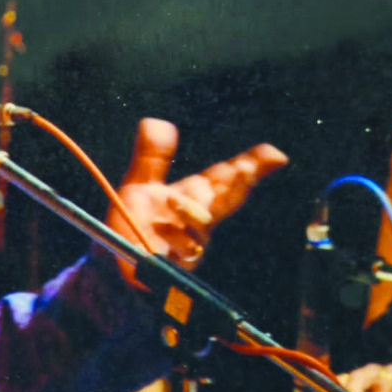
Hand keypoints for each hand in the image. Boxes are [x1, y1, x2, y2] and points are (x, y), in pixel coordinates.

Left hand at [106, 118, 287, 285]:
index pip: (226, 179)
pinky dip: (173, 245)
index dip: (250, 166)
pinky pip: (178, 257)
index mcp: (193, 198)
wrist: (116, 266)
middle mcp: (198, 221)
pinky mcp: (173, 269)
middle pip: (224, 201)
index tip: (275, 155)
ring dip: (191, 214)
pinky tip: (163, 235)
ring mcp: (189, 246)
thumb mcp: (139, 187)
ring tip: (174, 200)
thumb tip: (154, 122)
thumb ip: (151, 157)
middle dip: (236, 187)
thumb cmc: (134, 227)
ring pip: (201, 229)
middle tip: (244, 170)